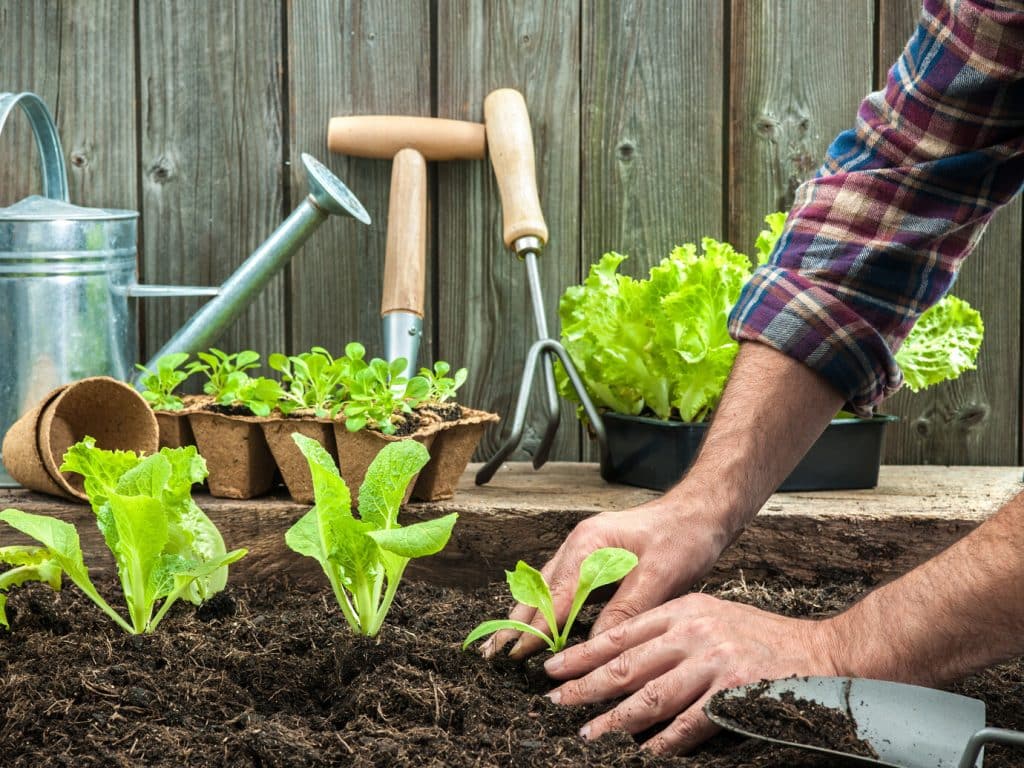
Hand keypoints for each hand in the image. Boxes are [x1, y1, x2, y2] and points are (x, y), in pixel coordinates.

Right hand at [481, 498, 728, 658]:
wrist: (702, 511)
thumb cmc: (684, 537)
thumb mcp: (659, 577)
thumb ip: (624, 610)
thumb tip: (592, 647)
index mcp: (589, 544)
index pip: (554, 596)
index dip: (535, 630)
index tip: (515, 656)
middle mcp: (579, 544)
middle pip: (538, 589)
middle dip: (515, 623)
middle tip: (492, 654)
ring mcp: (584, 549)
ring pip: (544, 587)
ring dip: (525, 616)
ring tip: (503, 644)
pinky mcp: (593, 558)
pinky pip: (560, 585)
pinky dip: (545, 608)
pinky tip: (537, 625)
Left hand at [541, 593, 840, 753]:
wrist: (821, 652)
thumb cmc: (761, 638)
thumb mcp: (711, 616)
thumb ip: (671, 631)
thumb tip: (623, 659)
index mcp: (684, 610)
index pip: (621, 633)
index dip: (584, 653)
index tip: (553, 668)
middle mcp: (694, 632)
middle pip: (628, 664)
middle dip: (586, 685)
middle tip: (556, 702)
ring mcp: (714, 662)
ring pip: (651, 696)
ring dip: (615, 719)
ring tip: (589, 734)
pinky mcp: (735, 693)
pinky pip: (690, 723)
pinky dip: (664, 741)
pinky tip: (644, 753)